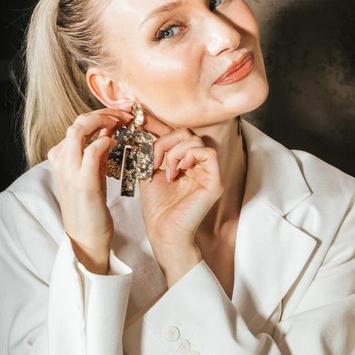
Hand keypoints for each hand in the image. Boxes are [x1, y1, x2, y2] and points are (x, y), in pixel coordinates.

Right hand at [47, 107, 130, 272]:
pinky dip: (106, 141)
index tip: (120, 115)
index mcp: (60, 156)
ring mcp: (68, 170)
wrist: (85, 236)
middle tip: (126, 115)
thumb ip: (96, 152)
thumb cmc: (91, 205)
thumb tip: (109, 131)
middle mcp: (60, 159)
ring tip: (123, 122)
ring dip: (105, 120)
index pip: (78, 123)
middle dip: (104, 113)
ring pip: (80, 128)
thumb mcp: (92, 173)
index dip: (101, 115)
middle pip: (78, 121)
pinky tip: (117, 143)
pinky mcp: (82, 182)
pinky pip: (92, 150)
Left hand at [137, 112, 223, 284]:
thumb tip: (140, 129)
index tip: (139, 121)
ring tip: (166, 170)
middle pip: (188, 133)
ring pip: (198, 140)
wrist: (163, 232)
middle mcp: (198, 166)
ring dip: (175, 151)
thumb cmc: (157, 209)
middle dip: (166, 141)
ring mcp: (208, 173)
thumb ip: (149, 153)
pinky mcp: (215, 182)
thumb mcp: (148, 173)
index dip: (159, 125)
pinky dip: (190, 155)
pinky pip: (209, 153)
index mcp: (183, 162)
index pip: (176, 135)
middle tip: (155, 160)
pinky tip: (177, 170)